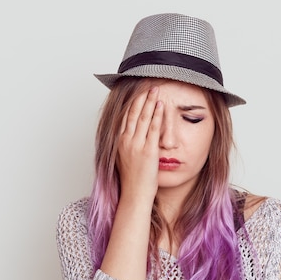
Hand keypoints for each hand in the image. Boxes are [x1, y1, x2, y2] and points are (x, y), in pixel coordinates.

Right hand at [116, 87, 163, 201]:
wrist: (135, 195)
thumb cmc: (133, 181)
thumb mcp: (126, 159)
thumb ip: (128, 146)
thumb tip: (132, 137)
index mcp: (119, 142)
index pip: (125, 117)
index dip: (132, 103)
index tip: (138, 92)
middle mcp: (126, 141)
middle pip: (134, 114)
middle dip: (141, 98)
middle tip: (148, 85)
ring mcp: (136, 145)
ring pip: (143, 118)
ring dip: (149, 102)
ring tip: (155, 90)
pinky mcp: (148, 151)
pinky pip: (153, 129)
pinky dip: (157, 116)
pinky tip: (160, 106)